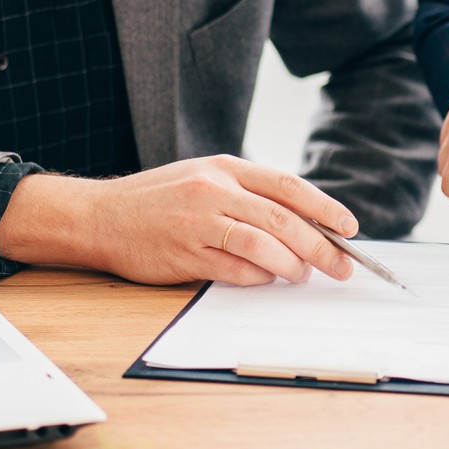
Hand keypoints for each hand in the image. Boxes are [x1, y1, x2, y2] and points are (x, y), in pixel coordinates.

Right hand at [0, 155, 358, 286]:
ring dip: (292, 265)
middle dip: (320, 245)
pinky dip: (258, 277)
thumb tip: (299, 224)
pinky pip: (235, 269)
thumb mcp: (202, 179)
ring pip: (264, 244)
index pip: (288, 185)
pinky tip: (267, 280)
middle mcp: (215, 190)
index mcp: (225, 168)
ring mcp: (200, 221)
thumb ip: (245, 195)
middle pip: (283, 218)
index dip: (325, 207)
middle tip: (341, 266)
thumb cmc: (156, 201)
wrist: (99, 217)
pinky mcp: (186, 253)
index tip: (349, 227)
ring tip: (304, 275)